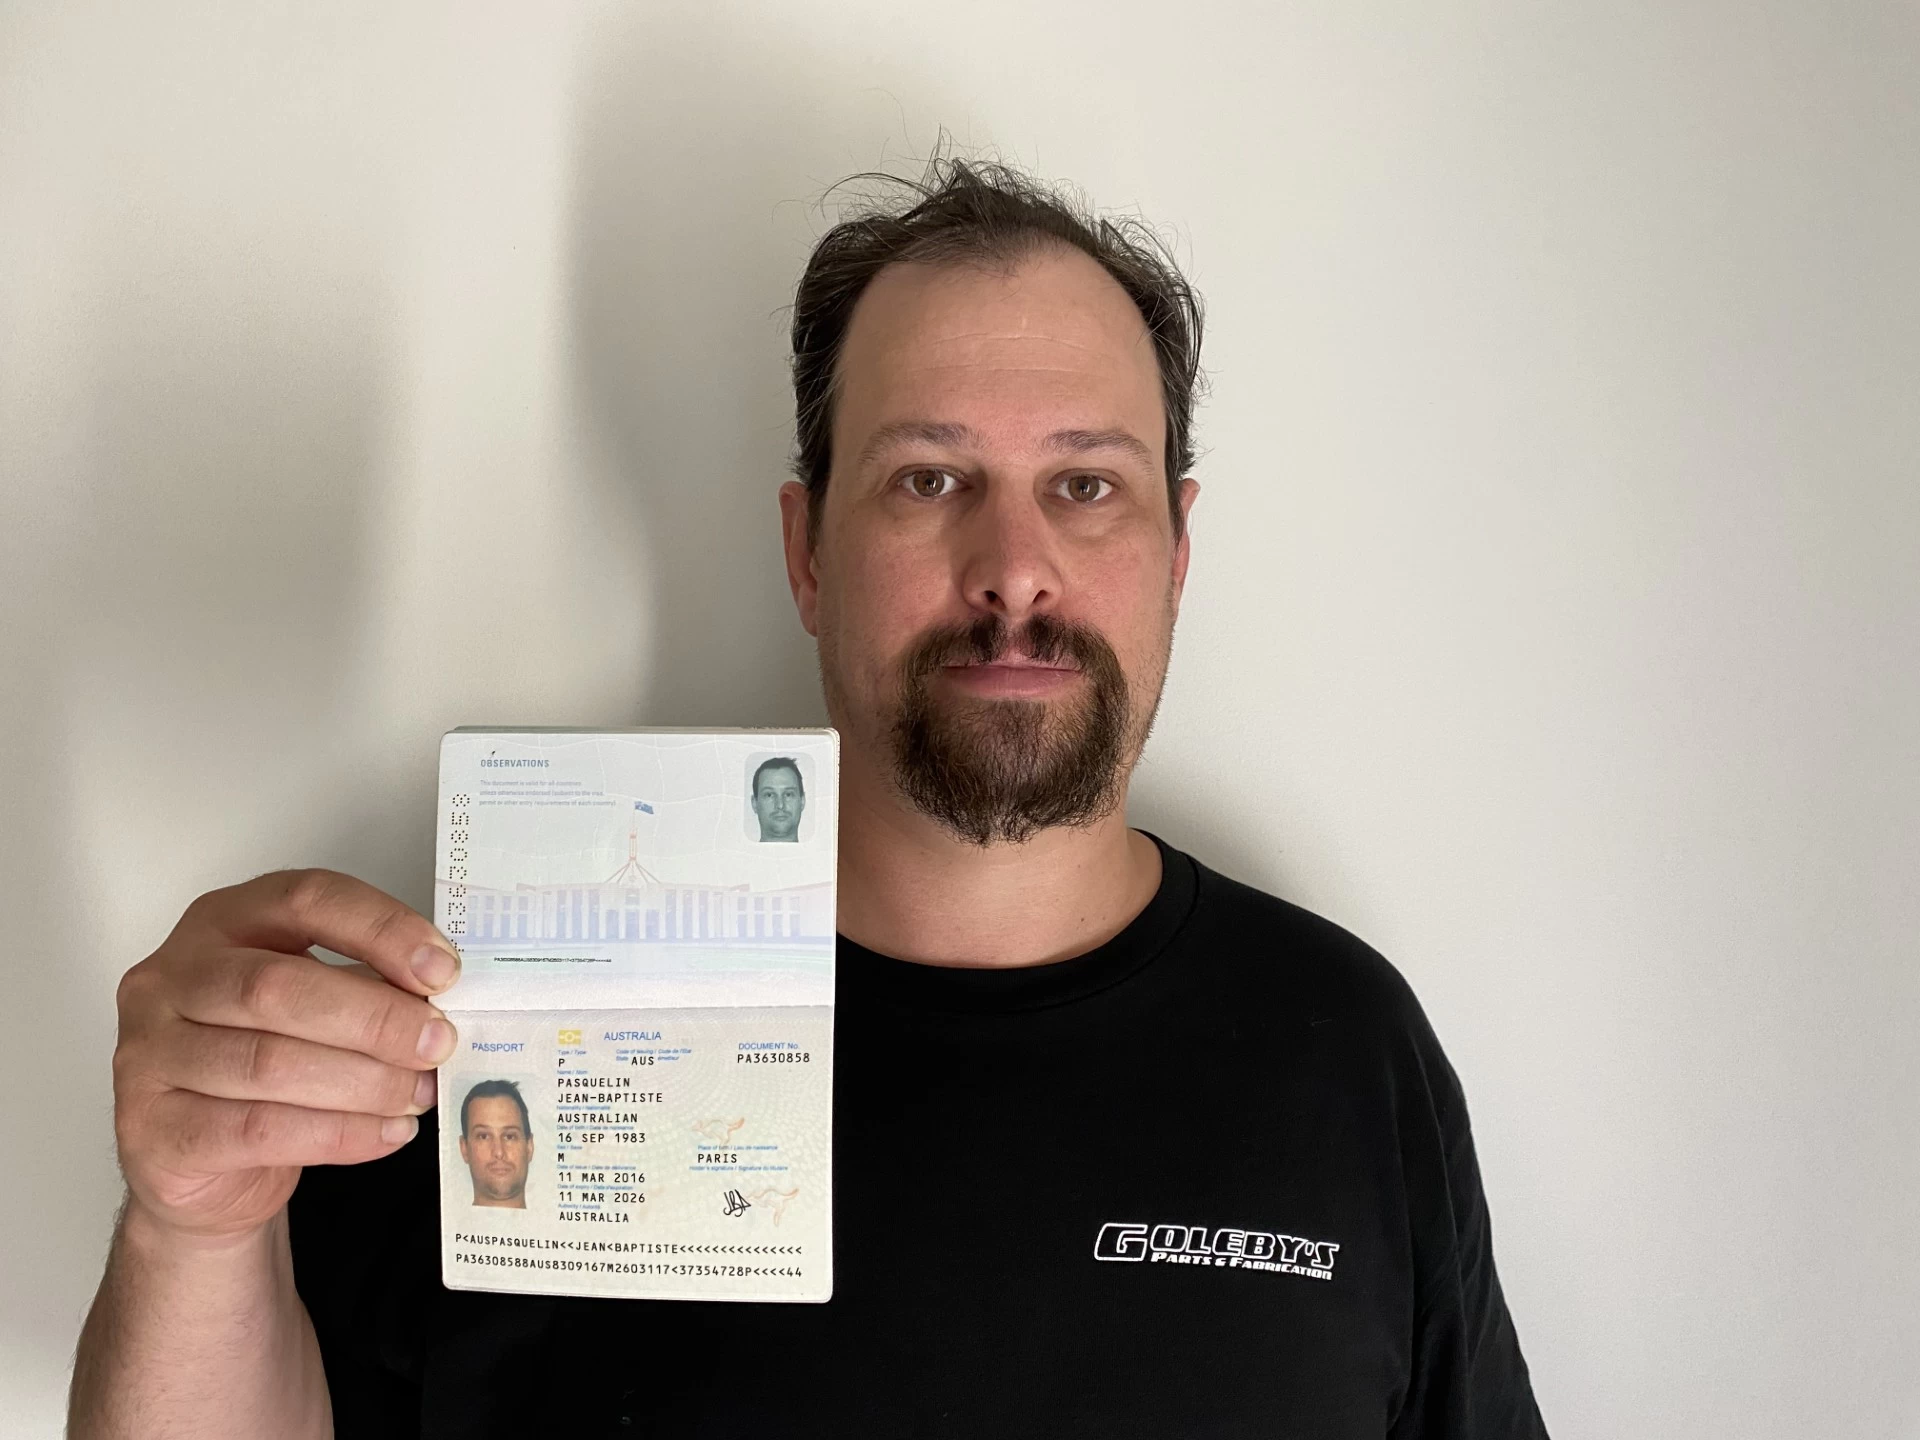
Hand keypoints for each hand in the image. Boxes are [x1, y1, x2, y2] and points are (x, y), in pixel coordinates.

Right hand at [111, 870, 459, 1239]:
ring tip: (418, 1094)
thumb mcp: (315, 1005)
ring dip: (364, 1082)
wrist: (199, 1163)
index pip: (304, 898)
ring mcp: (148, 1053)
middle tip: (438, 1043)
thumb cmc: (265, 1063)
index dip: (380, 928)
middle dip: (376, 1018)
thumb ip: (366, 987)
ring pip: (268, 1063)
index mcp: (221, 921)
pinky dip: (338, 1134)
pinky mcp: (152, 1129)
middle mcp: (171, 978)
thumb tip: (441, 999)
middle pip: (279, 986)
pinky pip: (257, 1131)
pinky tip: (387, 1133)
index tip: (442, 969)